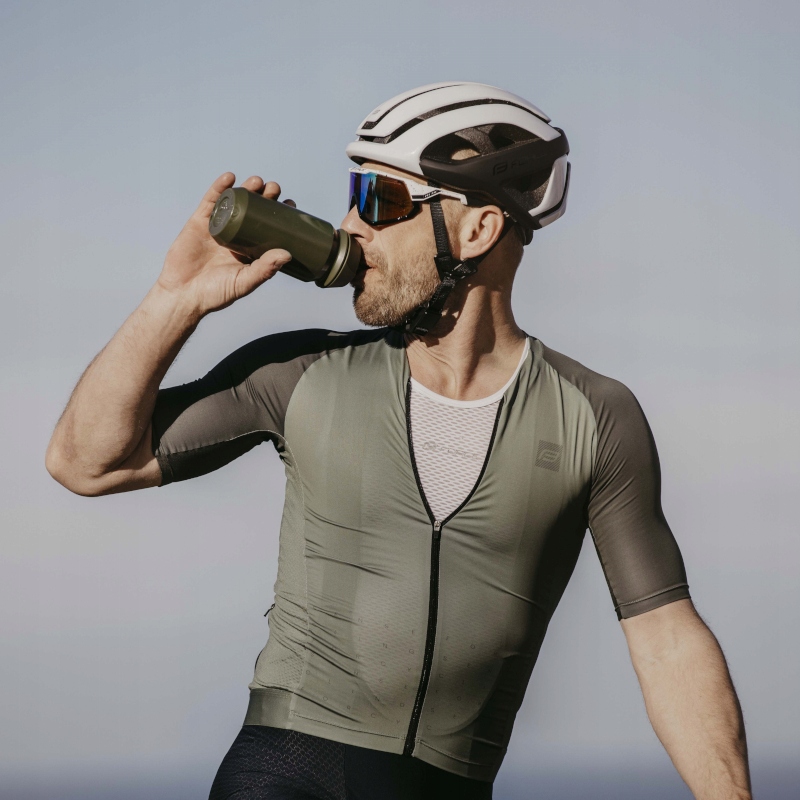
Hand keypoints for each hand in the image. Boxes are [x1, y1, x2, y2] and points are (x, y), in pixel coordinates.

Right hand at [158, 173, 293, 316]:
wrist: (183, 295)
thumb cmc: (216, 293)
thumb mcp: (244, 282)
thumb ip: (264, 269)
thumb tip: (287, 254)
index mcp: (249, 248)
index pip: (268, 227)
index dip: (279, 214)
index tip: (291, 204)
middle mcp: (235, 235)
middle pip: (254, 210)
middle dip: (265, 196)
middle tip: (274, 188)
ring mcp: (217, 227)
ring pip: (234, 202)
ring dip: (246, 189)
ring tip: (257, 181)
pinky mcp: (199, 222)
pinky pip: (210, 201)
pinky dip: (219, 187)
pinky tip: (230, 177)